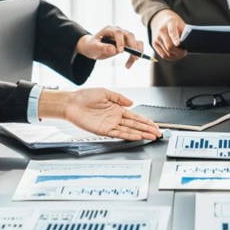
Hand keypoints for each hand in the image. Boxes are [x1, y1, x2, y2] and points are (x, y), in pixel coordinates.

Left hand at [37, 89, 161, 140]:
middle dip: (147, 129)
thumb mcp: (105, 92)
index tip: (154, 124)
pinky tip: (137, 136)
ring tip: (152, 136)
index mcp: (117, 109)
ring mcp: (110, 125)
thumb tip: (132, 102)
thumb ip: (120, 98)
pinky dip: (129, 135)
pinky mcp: (103, 130)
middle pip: (135, 125)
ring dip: (141, 133)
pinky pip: (119, 133)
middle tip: (158, 133)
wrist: (71, 103)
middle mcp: (115, 118)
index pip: (135, 116)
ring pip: (130, 130)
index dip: (146, 121)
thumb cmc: (85, 97)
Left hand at [76, 26, 143, 67]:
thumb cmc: (92, 46)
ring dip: (137, 52)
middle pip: (130, 35)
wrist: (93, 47)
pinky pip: (135, 48)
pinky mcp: (127, 44)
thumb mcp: (93, 47)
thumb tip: (113, 49)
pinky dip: (134, 56)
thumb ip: (102, 47)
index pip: (118, 32)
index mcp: (109, 30)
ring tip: (132, 62)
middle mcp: (118, 31)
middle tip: (134, 57)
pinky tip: (128, 65)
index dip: (120, 41)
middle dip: (133, 46)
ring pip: (135, 42)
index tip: (120, 52)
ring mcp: (124, 37)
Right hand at [150, 9, 187, 60]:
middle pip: (169, 46)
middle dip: (178, 52)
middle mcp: (161, 30)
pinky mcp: (154, 44)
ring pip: (166, 53)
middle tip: (185, 52)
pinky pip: (163, 55)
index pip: (172, 32)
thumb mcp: (180, 24)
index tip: (178, 44)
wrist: (160, 19)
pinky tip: (176, 56)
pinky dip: (170, 57)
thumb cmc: (175, 23)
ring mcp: (156, 38)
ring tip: (181, 55)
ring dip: (175, 56)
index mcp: (170, 23)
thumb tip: (189, 45)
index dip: (175, 38)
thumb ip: (185, 33)